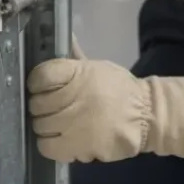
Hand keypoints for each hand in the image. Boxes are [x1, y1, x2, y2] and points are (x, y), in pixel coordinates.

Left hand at [27, 48, 183, 162]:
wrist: (146, 115)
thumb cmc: (120, 90)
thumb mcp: (99, 68)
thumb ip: (76, 58)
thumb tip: (64, 37)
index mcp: (79, 73)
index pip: (40, 76)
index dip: (37, 82)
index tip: (43, 87)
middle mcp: (74, 96)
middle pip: (37, 103)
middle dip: (42, 106)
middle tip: (54, 107)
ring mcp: (73, 123)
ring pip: (39, 126)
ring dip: (47, 126)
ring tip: (60, 123)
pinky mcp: (76, 146)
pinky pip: (46, 146)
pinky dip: (50, 143)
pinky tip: (62, 138)